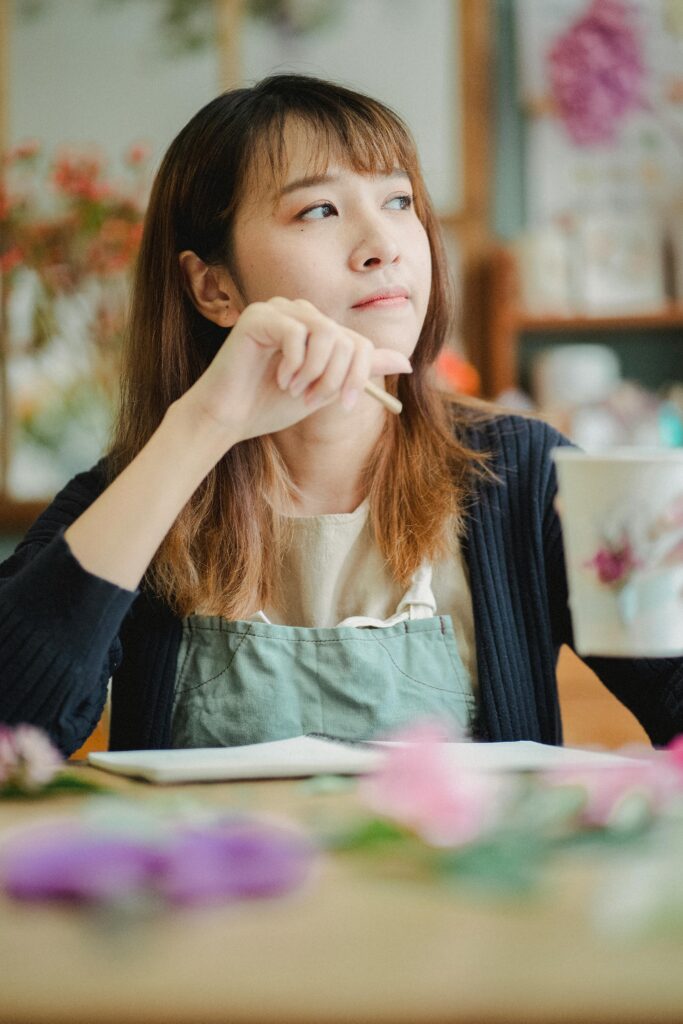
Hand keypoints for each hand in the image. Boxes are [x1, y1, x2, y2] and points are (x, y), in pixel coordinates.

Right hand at [182, 296, 412, 444]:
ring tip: (294, 391)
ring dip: (315, 373)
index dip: (357, 376)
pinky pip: (297, 334)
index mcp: (316, 327)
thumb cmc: (271, 404)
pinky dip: (294, 364)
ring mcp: (278, 309)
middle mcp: (299, 312)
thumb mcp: (325, 389)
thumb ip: (361, 371)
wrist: (229, 418)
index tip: (344, 403)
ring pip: (325, 334)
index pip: (358, 342)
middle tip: (309, 400)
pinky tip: (279, 380)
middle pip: (345, 339)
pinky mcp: (258, 316)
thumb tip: (408, 361)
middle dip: (334, 379)